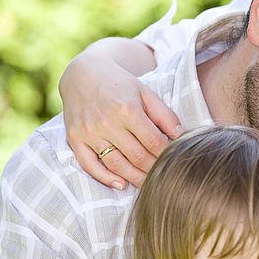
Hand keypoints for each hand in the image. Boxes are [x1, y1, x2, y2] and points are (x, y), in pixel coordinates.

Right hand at [60, 47, 182, 188]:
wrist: (83, 74)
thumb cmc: (119, 84)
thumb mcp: (145, 93)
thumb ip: (165, 115)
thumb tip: (182, 137)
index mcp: (127, 109)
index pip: (154, 142)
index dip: (167, 155)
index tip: (175, 162)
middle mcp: (107, 123)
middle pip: (137, 157)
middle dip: (154, 170)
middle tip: (165, 177)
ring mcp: (89, 133)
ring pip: (116, 165)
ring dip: (135, 178)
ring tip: (148, 184)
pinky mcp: (75, 139)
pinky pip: (89, 165)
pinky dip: (105, 178)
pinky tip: (120, 184)